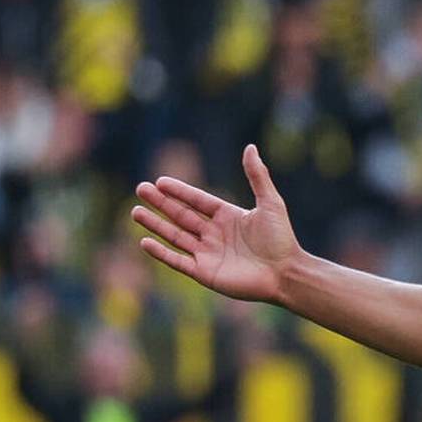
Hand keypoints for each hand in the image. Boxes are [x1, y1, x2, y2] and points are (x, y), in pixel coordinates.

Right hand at [132, 144, 300, 303]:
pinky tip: (144, 241)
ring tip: (135, 211)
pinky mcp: (204, 273)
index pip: (198, 201)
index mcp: (228, 216)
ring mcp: (208, 253)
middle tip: (141, 189)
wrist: (285, 273)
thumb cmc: (281, 239)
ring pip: (175, 236)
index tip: (160, 181)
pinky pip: (177, 261)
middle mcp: (215, 234)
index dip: (180, 191)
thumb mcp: (270, 202)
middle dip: (161, 203)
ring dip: (155, 224)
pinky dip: (160, 252)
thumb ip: (257, 175)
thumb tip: (250, 147)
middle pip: (182, 215)